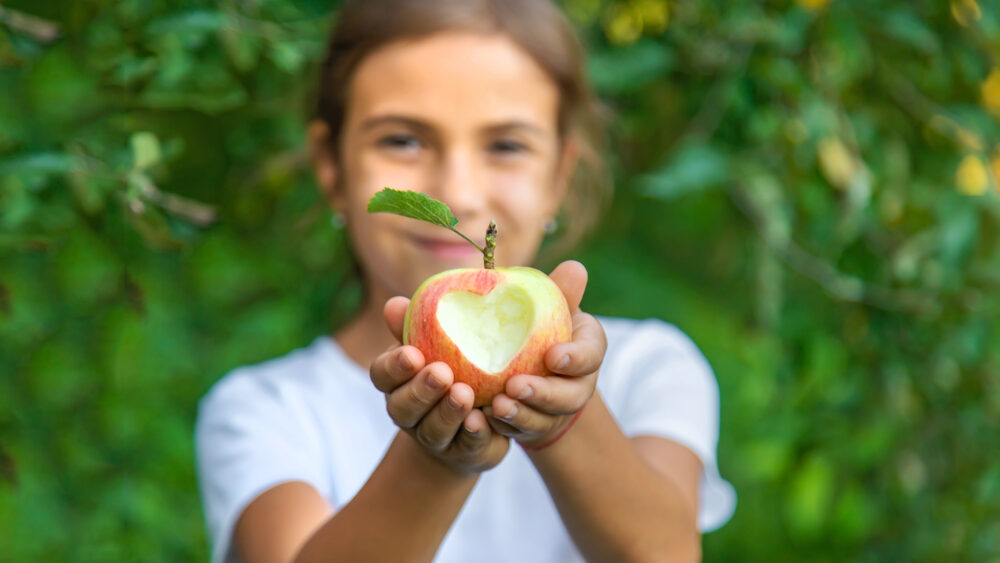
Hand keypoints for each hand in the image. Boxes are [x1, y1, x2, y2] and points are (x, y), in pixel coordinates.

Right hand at [369, 297, 509, 475]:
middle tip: (442, 373)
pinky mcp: (463, 453)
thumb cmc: (449, 371)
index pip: (382, 375)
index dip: (394, 367)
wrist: (471, 425)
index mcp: (396, 383)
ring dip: (448, 413)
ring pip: (434, 429)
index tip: (413, 354)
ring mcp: (434, 437)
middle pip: (403, 407)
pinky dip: (472, 434)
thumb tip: (394, 304)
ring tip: (465, 395)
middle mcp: (409, 414)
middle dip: (421, 390)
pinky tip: (481, 419)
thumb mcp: (433, 347)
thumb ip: (416, 326)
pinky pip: (466, 446)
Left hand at [483, 261, 605, 448]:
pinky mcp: (530, 427)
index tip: (553, 356)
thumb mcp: (552, 308)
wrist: (536, 366)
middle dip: (542, 394)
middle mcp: (577, 386)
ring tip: (496, 405)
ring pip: (542, 420)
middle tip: (515, 386)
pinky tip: (482, 417)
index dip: (576, 358)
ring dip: (520, 415)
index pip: (591, 355)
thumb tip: (575, 268)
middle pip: (569, 397)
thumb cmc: (544, 327)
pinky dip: (501, 426)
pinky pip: (518, 431)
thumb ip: (560, 292)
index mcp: (587, 351)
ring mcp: (554, 412)